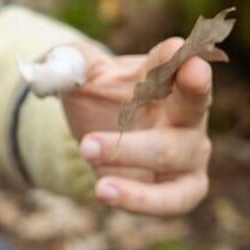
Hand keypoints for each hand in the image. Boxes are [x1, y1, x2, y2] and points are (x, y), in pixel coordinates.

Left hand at [61, 38, 211, 215]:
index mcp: (165, 78)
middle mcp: (186, 115)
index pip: (174, 62)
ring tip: (86, 148)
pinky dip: (138, 197)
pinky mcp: (181, 191)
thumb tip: (56, 67)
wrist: (92, 143)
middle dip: (183, 98)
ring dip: (130, 151)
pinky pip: (170, 199)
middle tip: (150, 93)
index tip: (177, 49)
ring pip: (173, 153)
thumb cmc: (95, 98)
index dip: (177, 57)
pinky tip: (103, 190)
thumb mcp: (78, 75)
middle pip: (193, 104)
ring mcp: (189, 154)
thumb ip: (69, 63)